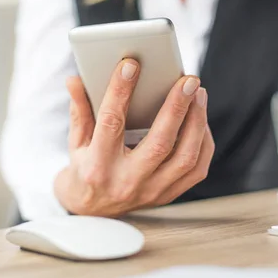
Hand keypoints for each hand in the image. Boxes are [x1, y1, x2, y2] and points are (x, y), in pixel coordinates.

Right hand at [54, 59, 213, 215]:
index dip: (120, 92)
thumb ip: (79, 109)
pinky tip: (200, 118)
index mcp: (98, 166)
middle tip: (188, 80)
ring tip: (199, 93)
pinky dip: (203, 141)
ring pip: (185, 157)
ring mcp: (151, 192)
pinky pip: (196, 169)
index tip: (131, 64)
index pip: (111, 123)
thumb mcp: (76, 140)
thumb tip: (74, 79)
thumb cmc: (84, 168)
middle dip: (176, 107)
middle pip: (160, 143)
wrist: (93, 213)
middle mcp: (127, 182)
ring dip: (197, 122)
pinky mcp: (168, 195)